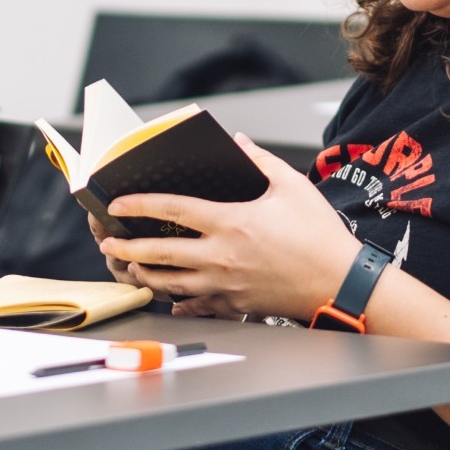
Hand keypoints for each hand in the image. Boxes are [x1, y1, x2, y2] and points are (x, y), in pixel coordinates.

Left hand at [100, 134, 360, 320]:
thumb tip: (238, 142)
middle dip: (127, 248)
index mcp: (231, 223)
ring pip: (171, 285)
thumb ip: (260, 161)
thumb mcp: (292, 186)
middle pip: (160, 254)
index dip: (139, 205)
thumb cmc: (320, 237)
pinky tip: (172, 298)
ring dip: (145, 275)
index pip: (172, 210)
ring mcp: (225, 285)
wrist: (342, 284)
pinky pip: (197, 306)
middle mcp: (221, 257)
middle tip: (108, 243)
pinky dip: (179, 303)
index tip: (117, 204)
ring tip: (132, 266)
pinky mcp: (236, 305)